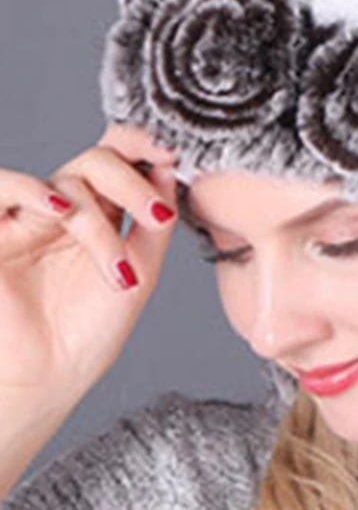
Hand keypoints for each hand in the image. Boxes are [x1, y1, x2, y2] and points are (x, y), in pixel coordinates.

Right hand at [0, 123, 179, 407]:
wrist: (46, 382)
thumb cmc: (89, 332)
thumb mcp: (140, 271)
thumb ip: (154, 222)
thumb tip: (169, 169)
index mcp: (102, 211)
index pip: (120, 157)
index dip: (143, 144)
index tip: (172, 156)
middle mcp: (66, 207)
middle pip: (99, 159)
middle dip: (135, 184)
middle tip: (157, 218)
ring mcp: (30, 218)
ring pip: (67, 179)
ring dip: (98, 217)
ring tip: (117, 260)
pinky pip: (1, 189)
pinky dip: (31, 190)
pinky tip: (61, 210)